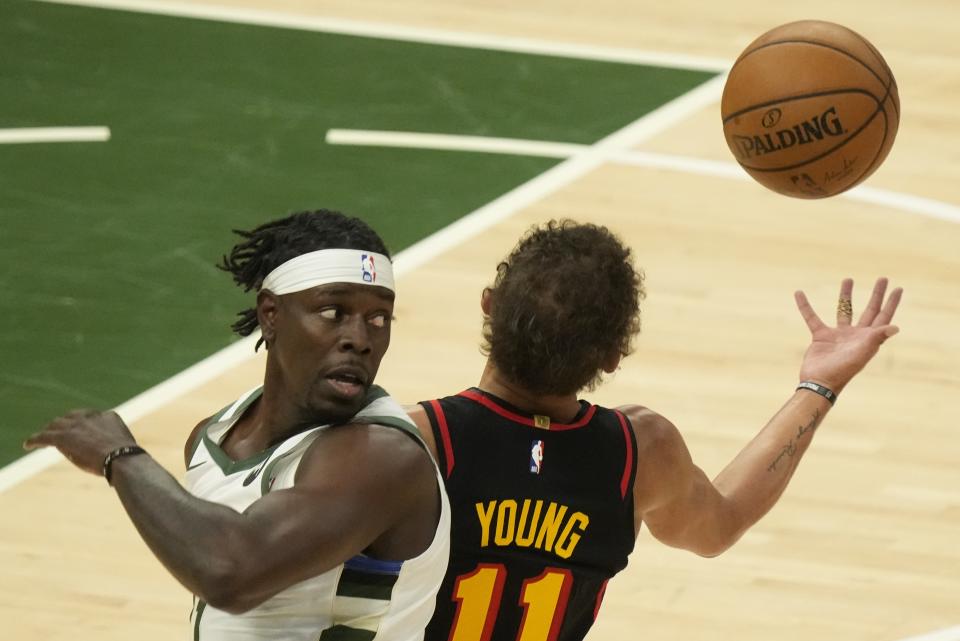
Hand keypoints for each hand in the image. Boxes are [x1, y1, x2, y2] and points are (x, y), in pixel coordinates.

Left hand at [24, 410, 136, 476]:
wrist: (122, 459)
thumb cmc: (128, 458)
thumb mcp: (125, 446)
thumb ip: (116, 444)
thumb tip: (120, 456)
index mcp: (108, 416)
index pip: (91, 417)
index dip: (83, 424)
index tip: (80, 431)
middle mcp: (90, 416)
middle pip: (71, 417)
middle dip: (64, 424)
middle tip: (58, 432)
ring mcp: (76, 425)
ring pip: (56, 424)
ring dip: (49, 431)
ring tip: (42, 438)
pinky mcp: (63, 436)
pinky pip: (44, 436)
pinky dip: (35, 440)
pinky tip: (28, 445)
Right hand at [794, 277, 901, 392]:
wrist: (819, 382)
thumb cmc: (842, 370)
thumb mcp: (861, 353)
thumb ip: (876, 338)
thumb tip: (896, 327)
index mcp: (868, 339)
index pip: (883, 317)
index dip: (891, 303)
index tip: (897, 288)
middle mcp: (856, 335)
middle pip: (869, 311)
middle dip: (876, 295)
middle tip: (883, 279)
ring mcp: (838, 335)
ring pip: (844, 310)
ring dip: (846, 296)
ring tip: (848, 279)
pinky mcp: (820, 336)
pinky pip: (812, 317)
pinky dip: (805, 306)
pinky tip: (799, 293)